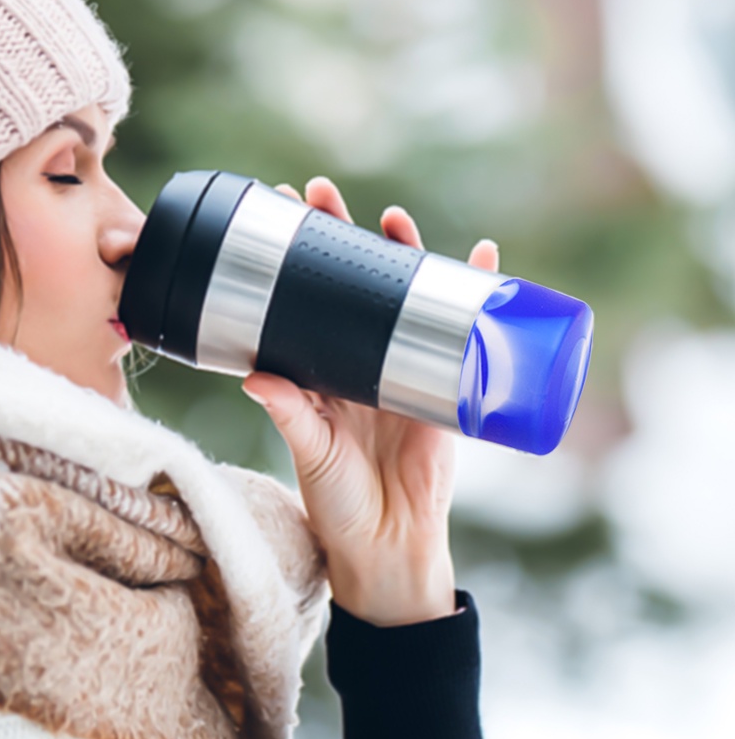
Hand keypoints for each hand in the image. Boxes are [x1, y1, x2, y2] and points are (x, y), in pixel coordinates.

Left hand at [242, 177, 498, 626]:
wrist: (390, 545)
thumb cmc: (338, 503)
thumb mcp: (311, 454)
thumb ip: (289, 416)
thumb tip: (254, 376)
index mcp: (318, 371)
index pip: (303, 298)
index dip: (294, 258)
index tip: (279, 212)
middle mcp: (358, 360)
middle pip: (352, 284)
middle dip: (342, 237)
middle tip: (324, 194)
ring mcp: (403, 368)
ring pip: (407, 296)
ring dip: (406, 252)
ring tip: (395, 217)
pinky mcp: (447, 384)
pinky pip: (467, 329)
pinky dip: (479, 293)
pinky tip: (483, 256)